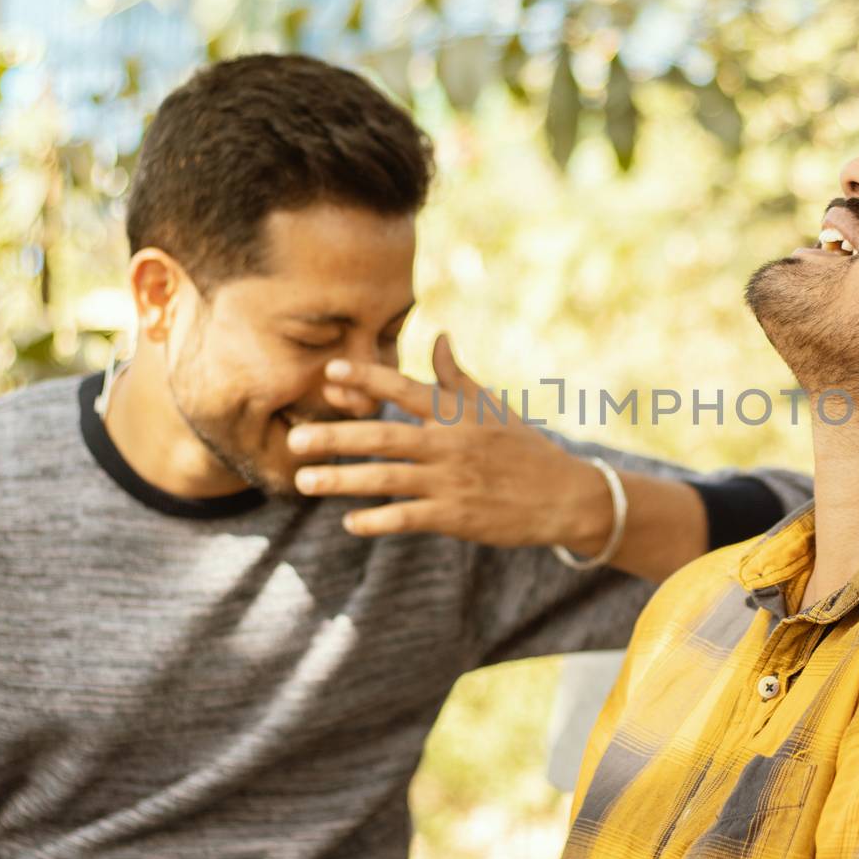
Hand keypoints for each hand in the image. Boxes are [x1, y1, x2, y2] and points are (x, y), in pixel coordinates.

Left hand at [288, 334, 613, 549]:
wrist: (565, 495)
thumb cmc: (524, 448)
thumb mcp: (493, 407)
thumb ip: (457, 376)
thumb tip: (439, 336)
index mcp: (457, 413)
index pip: (405, 390)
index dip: (367, 380)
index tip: (330, 372)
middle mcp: (451, 444)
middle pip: (385, 436)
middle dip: (337, 436)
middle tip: (294, 437)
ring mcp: (453, 481)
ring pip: (388, 479)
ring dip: (343, 480)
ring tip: (304, 481)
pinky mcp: (457, 516)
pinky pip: (409, 517)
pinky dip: (378, 520)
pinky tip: (350, 523)